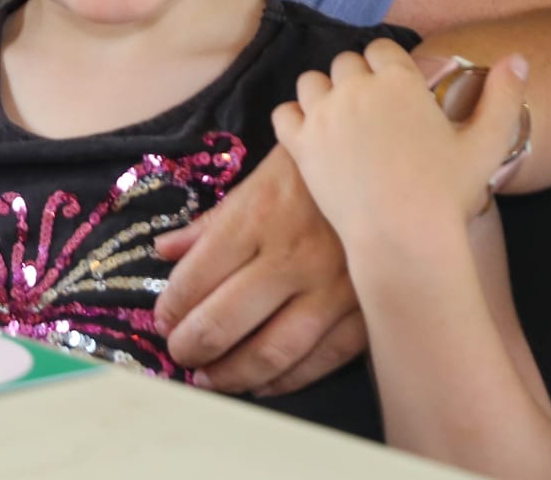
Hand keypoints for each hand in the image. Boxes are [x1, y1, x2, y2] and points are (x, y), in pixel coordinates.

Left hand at [153, 139, 362, 395]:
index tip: (162, 320)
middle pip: (225, 320)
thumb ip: (209, 224)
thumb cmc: (311, 173)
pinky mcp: (367, 312)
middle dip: (191, 346)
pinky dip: (286, 380)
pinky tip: (261, 384)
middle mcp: (292, 257)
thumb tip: (164, 251)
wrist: (388, 167)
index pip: (197, 276)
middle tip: (179, 354)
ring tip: (209, 379)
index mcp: (257, 219)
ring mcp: (334, 289)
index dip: (172, 306)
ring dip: (232, 374)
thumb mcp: (254, 184)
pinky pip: (321, 359)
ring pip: (271, 351)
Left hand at [273, 41, 530, 240]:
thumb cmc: (448, 192)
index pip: (380, 48)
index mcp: (398, 81)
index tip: (395, 90)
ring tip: (342, 120)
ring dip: (324, 93)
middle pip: (345, 63)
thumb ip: (503, 96)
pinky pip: (284, 112)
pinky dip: (295, 119)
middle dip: (358, 79)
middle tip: (372, 112)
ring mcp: (323, 114)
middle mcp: (355, 88)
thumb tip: (517, 58)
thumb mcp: (487, 143)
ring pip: (311, 82)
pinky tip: (313, 135)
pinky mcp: (300, 143)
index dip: (386, 65)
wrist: (403, 235)